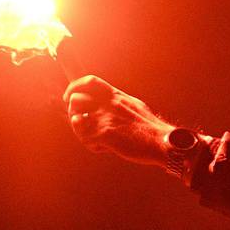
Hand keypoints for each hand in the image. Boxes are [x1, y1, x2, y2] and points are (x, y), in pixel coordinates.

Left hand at [62, 76, 176, 166]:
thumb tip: (109, 99)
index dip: (74, 87)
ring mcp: (105, 118)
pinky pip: (85, 139)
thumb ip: (117, 102)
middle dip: (73, 113)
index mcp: (116, 95)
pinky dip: (93, 146)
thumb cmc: (149, 128)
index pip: (89, 81)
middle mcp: (108, 103)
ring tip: (94, 137)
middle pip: (75, 99)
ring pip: (75, 119)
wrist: (161, 142)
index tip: (68, 97)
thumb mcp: (134, 105)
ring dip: (80, 130)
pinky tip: (105, 148)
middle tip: (82, 124)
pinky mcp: (105, 134)